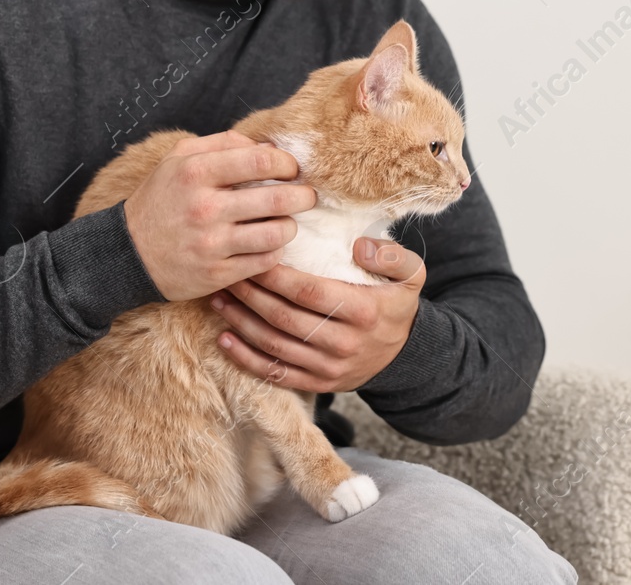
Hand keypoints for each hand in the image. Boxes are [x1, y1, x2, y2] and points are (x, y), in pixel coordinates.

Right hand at [122, 131, 315, 301]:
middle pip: (278, 198)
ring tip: (286, 222)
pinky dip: (274, 252)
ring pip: (277, 234)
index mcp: (196, 173)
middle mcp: (205, 208)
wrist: (128, 253)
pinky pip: (265, 262)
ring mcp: (212, 244)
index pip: (262, 161)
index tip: (291, 170)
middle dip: (303, 196)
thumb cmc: (160, 200)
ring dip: (290, 226)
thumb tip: (269, 147)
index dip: (287, 164)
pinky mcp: (217, 274)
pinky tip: (268, 244)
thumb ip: (223, 143)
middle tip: (307, 196)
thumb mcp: (178, 158)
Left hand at [209, 237, 424, 392]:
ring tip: (219, 299)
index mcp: (363, 312)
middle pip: (285, 318)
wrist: (405, 353)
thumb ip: (391, 254)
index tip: (254, 258)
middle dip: (250, 294)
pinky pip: (275, 374)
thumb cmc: (395, 303)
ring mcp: (329, 368)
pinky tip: (225, 338)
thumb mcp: (411, 274)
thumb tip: (358, 245)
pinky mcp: (317, 384)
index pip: (309, 292)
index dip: (276, 276)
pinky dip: (245, 358)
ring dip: (241, 322)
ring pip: (274, 345)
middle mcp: (344, 343)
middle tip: (227, 273)